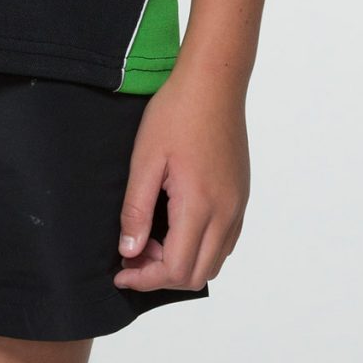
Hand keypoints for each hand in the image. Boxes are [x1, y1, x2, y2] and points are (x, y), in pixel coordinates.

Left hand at [114, 60, 250, 292]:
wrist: (213, 84)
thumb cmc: (176, 114)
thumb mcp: (144, 160)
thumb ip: (136, 210)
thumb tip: (129, 251)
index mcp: (200, 205)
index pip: (176, 269)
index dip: (145, 278)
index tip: (121, 270)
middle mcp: (226, 213)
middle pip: (198, 275)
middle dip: (161, 275)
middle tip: (133, 254)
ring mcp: (238, 206)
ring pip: (214, 262)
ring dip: (182, 263)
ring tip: (152, 240)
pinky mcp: (241, 196)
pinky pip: (225, 241)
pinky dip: (200, 248)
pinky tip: (175, 227)